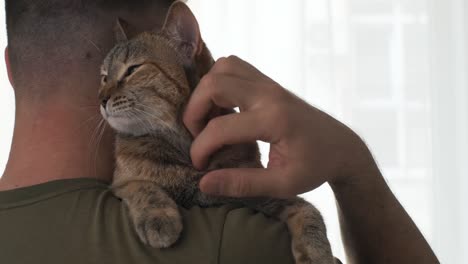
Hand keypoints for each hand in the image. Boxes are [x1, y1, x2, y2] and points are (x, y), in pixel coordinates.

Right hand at [183, 56, 372, 197]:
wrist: (341, 146)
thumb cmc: (315, 167)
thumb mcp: (282, 184)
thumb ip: (242, 183)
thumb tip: (204, 183)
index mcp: (274, 119)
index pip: (221, 128)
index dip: (201, 148)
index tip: (200, 166)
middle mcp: (269, 94)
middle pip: (214, 83)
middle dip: (194, 110)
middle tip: (198, 135)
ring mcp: (269, 84)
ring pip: (224, 67)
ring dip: (207, 91)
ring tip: (210, 119)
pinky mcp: (269, 82)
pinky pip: (234, 68)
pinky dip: (219, 83)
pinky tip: (223, 109)